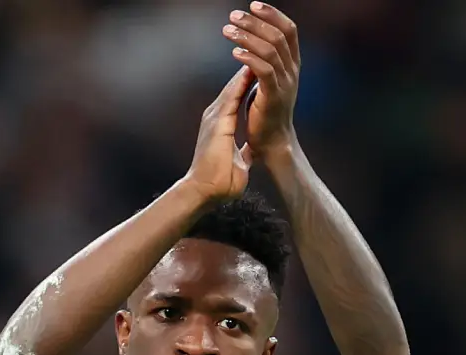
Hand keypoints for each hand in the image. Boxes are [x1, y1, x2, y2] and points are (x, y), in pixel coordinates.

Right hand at [184, 66, 255, 204]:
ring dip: (244, 71)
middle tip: (259, 52)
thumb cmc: (218, 183)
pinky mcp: (217, 122)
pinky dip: (241, 83)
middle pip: (233, 88)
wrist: (204, 192)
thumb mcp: (237, 163)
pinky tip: (251, 69)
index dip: (247, 84)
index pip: (236, 99)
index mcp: (221, 126)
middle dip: (246, 71)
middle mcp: (215, 117)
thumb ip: (243, 153)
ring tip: (256, 53)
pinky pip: (232, 97)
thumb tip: (251, 152)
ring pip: (232, 88)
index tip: (261, 71)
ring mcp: (214, 118)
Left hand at [223, 3, 299, 159]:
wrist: (272, 143)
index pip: (289, 30)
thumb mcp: (269, 81)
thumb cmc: (266, 112)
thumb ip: (264, 61)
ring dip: (247, 37)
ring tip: (228, 30)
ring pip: (270, 50)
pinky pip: (264, 70)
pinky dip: (248, 58)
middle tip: (234, 16)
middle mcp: (292, 71)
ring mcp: (285, 83)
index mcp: (292, 64)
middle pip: (278, 35)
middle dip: (255, 22)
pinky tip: (234, 53)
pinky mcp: (274, 97)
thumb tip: (250, 40)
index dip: (272, 15)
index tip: (253, 5)